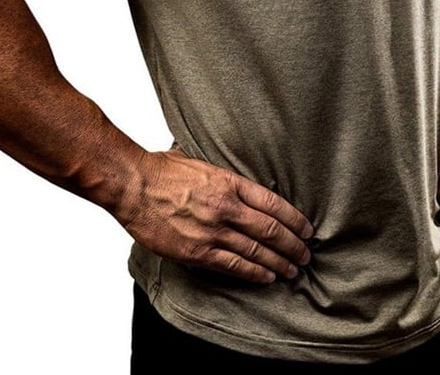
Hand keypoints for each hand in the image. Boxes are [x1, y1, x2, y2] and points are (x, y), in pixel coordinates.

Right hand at [117, 148, 313, 283]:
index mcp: (229, 182)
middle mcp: (226, 207)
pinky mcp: (196, 252)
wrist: (132, 185)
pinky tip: (267, 277)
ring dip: (279, 263)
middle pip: (271, 230)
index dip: (294, 219)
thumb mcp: (200, 162)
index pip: (273, 204)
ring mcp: (212, 231)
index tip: (306, 229)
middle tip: (306, 254)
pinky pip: (233, 266)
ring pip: (257, 252)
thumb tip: (233, 181)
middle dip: (293, 245)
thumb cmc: (161, 170)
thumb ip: (220, 176)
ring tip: (293, 270)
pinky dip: (254, 273)